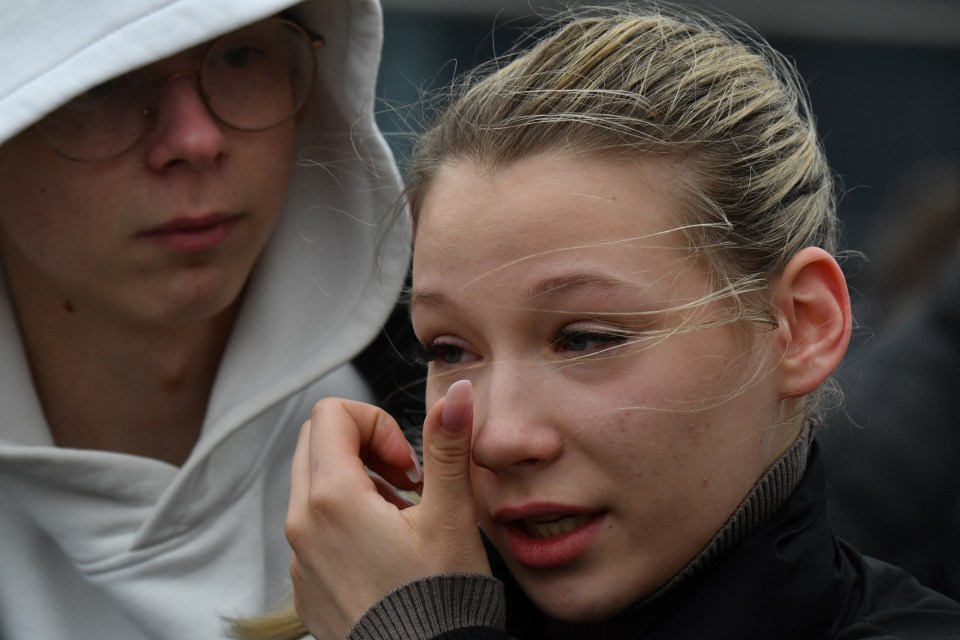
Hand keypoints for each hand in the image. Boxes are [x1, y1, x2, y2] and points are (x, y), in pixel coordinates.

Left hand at [286, 381, 489, 639]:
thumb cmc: (438, 601)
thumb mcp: (450, 516)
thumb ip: (447, 446)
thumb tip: (458, 393)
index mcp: (332, 498)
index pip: (331, 413)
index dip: (376, 423)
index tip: (409, 462)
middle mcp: (302, 523)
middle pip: (316, 441)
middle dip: (364, 445)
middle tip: (406, 480)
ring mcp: (298, 556)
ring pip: (312, 484)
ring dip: (356, 482)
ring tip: (402, 518)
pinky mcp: (303, 582)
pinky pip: (311, 526)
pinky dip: (344, 519)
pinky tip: (385, 550)